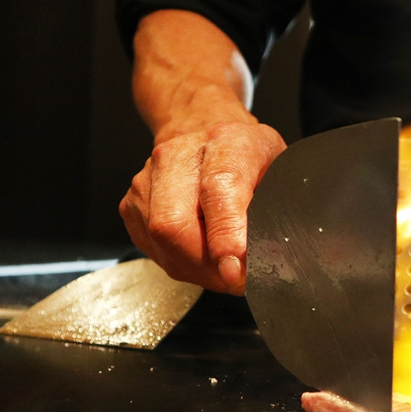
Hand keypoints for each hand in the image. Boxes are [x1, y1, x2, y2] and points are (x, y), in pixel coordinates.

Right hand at [119, 122, 285, 294]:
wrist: (203, 131)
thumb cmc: (247, 156)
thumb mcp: (279, 170)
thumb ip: (277, 208)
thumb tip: (274, 254)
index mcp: (226, 143)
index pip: (218, 190)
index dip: (225, 235)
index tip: (236, 269)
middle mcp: (178, 157)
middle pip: (175, 223)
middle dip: (207, 266)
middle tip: (237, 280)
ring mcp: (147, 179)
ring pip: (161, 242)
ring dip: (196, 270)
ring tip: (224, 271)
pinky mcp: (131, 204)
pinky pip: (152, 249)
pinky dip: (181, 265)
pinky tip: (202, 259)